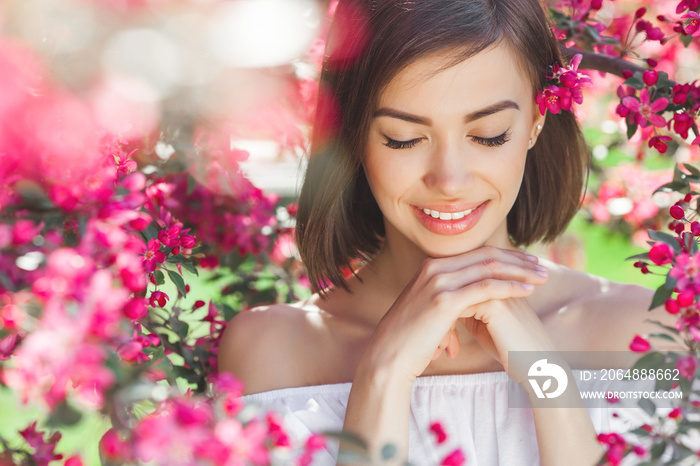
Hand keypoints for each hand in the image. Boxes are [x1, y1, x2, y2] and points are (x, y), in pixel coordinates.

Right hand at [359, 246, 550, 384]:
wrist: (389, 357)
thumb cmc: (410, 341)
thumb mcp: (429, 313)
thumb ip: (447, 305)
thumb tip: (463, 317)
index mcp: (432, 267)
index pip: (476, 254)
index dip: (504, 256)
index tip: (526, 262)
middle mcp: (434, 268)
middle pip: (486, 255)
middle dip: (517, 259)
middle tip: (541, 265)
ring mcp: (439, 282)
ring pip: (489, 267)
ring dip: (520, 271)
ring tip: (542, 277)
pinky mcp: (444, 300)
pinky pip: (485, 287)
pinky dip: (510, 286)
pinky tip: (527, 290)